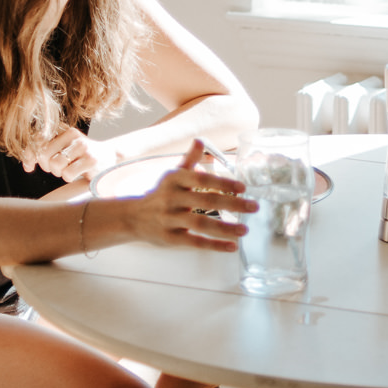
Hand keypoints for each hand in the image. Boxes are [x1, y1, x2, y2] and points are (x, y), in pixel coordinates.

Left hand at [29, 127, 118, 182]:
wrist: (109, 157)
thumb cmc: (80, 155)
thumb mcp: (62, 147)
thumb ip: (44, 150)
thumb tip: (27, 165)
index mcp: (64, 129)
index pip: (37, 139)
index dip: (29, 155)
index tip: (29, 167)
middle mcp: (73, 135)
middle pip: (44, 154)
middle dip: (47, 166)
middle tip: (55, 168)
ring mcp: (83, 146)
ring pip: (56, 165)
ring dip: (59, 173)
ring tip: (67, 170)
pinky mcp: (91, 160)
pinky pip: (68, 174)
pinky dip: (69, 178)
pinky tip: (77, 174)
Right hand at [117, 140, 252, 251]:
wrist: (133, 217)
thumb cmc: (161, 194)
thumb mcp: (173, 176)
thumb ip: (189, 160)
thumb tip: (200, 141)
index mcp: (174, 180)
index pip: (201, 179)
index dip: (222, 182)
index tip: (243, 188)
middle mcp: (171, 198)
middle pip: (205, 200)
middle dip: (232, 204)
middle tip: (253, 206)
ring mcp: (169, 219)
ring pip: (201, 223)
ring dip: (225, 228)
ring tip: (245, 230)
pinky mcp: (169, 238)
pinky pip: (194, 242)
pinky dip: (214, 245)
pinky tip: (231, 246)